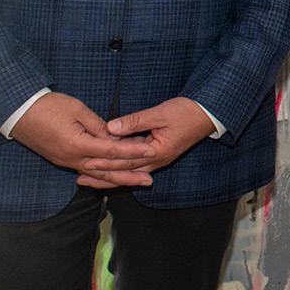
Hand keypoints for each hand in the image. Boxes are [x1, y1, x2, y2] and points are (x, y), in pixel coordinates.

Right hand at [10, 92, 155, 188]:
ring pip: (96, 175)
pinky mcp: (61, 160)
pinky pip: (86, 171)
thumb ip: (98, 125)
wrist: (18, 112)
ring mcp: (66, 162)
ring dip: (117, 178)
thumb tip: (114, 135)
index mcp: (78, 145)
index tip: (150, 151)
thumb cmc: (48, 106)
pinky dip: (101, 175)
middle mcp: (72, 159)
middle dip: (129, 177)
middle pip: (106, 172)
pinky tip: (112, 176)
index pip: (112, 151)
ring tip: (135, 181)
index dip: (132, 152)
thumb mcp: (77, 109)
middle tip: (149, 181)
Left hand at [77, 97, 215, 188]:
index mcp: (157, 152)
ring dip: (110, 175)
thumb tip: (111, 127)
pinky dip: (121, 168)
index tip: (87, 162)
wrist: (207, 114)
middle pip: (125, 172)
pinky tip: (111, 168)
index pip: (126, 160)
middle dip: (103, 176)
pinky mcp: (158, 154)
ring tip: (90, 178)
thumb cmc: (186, 112)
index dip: (105, 162)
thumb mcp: (159, 113)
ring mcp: (158, 159)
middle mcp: (157, 161)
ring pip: (129, 171)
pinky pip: (136, 165)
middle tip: (81, 178)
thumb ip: (135, 121)